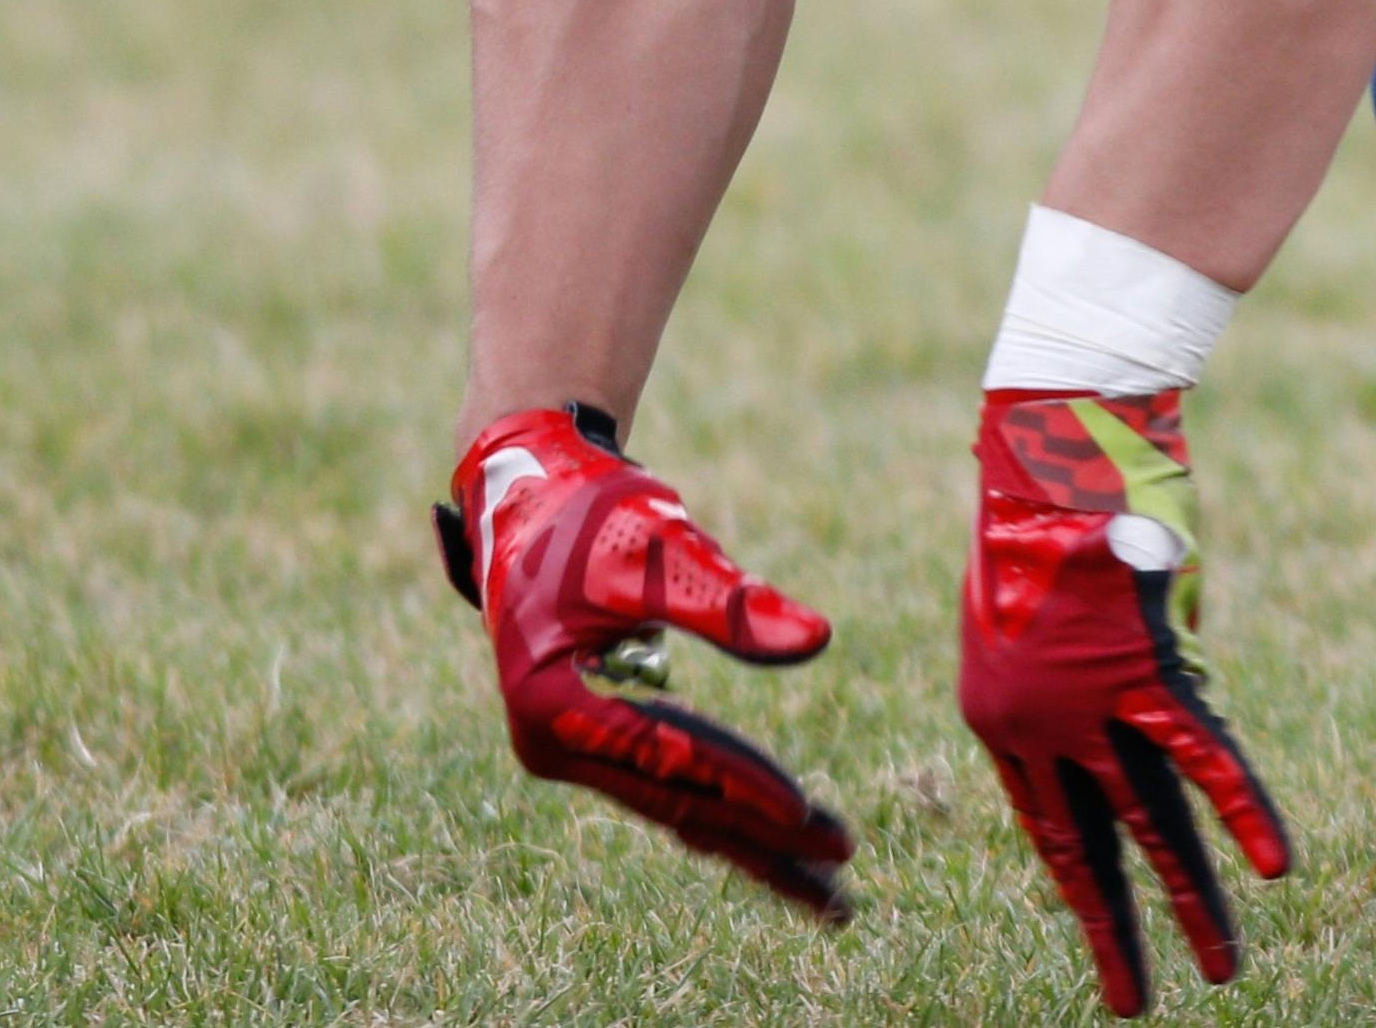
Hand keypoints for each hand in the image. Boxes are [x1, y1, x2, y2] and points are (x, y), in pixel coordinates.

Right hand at [440, 403, 856, 921]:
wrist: (532, 489)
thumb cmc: (590, 513)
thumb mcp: (659, 552)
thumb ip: (731, 605)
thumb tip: (818, 641)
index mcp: (553, 706)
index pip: (668, 758)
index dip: (742, 783)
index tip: (809, 817)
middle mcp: (553, 744)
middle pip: (677, 805)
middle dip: (762, 843)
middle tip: (843, 882)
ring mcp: (571, 748)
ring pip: (678, 806)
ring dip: (753, 841)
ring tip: (832, 887)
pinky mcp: (594, 738)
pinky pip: (671, 781)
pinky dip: (727, 803)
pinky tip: (784, 834)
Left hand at [958, 390, 1293, 1014]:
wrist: (1047, 435)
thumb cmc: (1048, 494)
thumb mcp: (1064, 593)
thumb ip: (1109, 655)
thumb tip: (1177, 692)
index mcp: (999, 711)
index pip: (1050, 819)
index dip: (1086, 879)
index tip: (1110, 928)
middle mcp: (1032, 720)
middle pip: (1090, 843)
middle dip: (1119, 929)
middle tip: (1137, 1002)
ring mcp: (1080, 701)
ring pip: (1148, 821)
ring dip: (1189, 902)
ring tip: (1220, 971)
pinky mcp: (1134, 667)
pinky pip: (1198, 752)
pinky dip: (1242, 807)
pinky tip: (1275, 866)